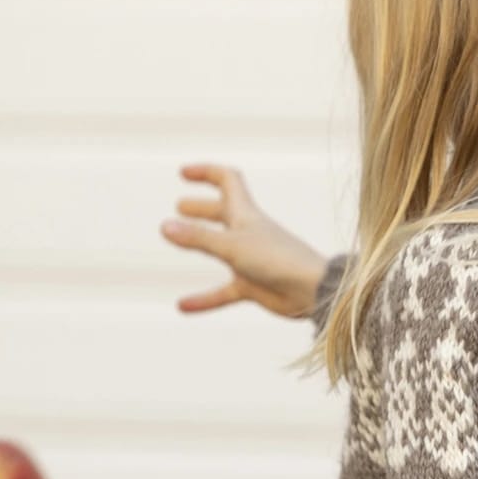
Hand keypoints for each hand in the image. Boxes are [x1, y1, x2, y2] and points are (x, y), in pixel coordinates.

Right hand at [161, 163, 328, 319]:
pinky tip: (182, 306)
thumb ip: (198, 238)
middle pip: (223, 212)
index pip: (228, 180)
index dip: (206, 172)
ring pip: (221, 248)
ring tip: (176, 240)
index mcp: (246, 214)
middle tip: (180, 208)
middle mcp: (248, 233)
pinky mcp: (252, 286)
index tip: (183, 173)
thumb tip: (165, 226)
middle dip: (202, 207)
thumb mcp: (232, 246)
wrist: (312, 290)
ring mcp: (250, 260)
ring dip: (200, 242)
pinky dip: (204, 298)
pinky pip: (222, 292)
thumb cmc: (278, 261)